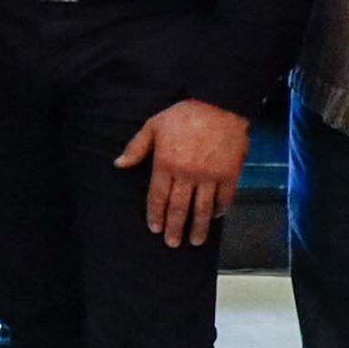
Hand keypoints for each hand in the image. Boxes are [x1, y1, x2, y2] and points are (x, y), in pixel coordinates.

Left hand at [113, 99, 250, 249]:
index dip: (155, 215)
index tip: (155, 228)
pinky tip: (215, 217)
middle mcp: (187, 174)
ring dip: (198, 227)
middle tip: (172, 243)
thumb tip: (119, 164)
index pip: (158, 197)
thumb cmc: (184, 114)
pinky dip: (220, 209)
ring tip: (195, 241)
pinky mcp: (230, 173)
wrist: (219, 104)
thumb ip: (137, 147)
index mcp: (166, 163)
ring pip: (202, 208)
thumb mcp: (154, 125)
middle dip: (175, 228)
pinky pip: (225, 198)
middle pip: (179, 208)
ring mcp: (210, 175)